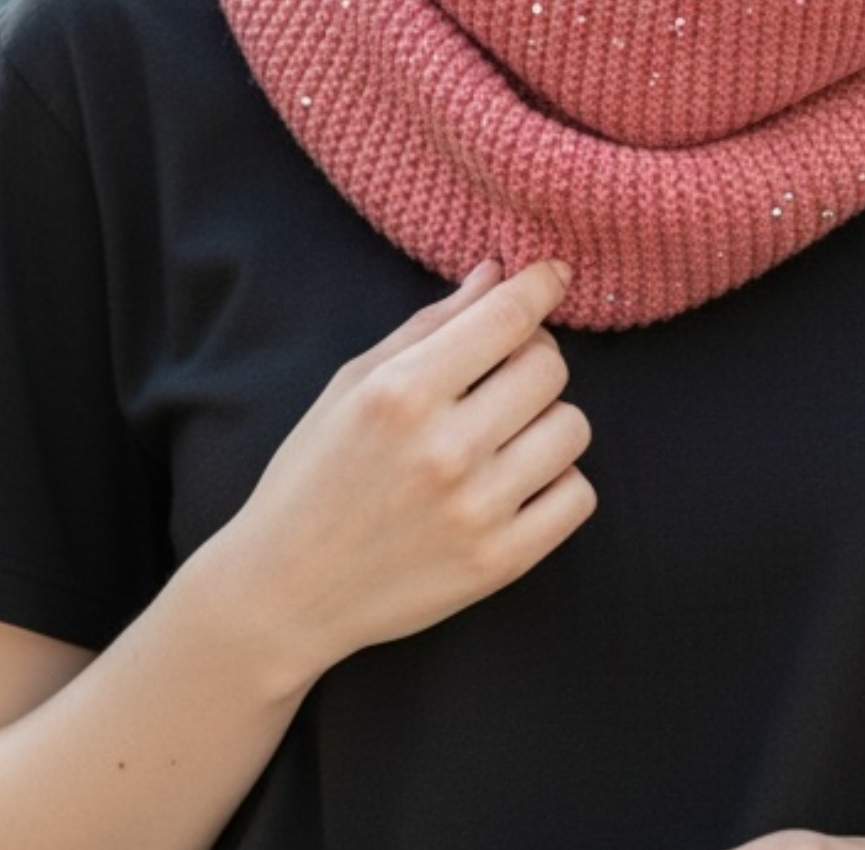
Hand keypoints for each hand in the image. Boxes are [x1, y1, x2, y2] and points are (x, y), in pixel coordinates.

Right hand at [201, 258, 594, 686]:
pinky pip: (578, 495)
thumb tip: (497, 273)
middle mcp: (444, 449)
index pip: (507, 317)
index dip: (541, 285)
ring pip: (572, 428)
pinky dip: (557, 482)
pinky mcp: (499, 562)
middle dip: (534, 357)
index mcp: (401, 393)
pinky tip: (517, 481)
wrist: (286, 591)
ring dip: (547, 420)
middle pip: (549, 369)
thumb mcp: (353, 383)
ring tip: (506, 434)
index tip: (552, 275)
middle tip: (504, 373)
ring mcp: (476, 510)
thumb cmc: (315, 473)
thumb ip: (430, 325)